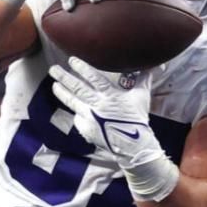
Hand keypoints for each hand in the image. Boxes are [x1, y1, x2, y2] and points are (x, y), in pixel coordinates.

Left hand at [48, 61, 178, 199]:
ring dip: (62, 92)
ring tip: (55, 85)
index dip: (81, 68)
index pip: (93, 78)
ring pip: (72, 102)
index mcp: (110, 95)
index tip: (71, 60)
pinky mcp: (86, 129)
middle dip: (63, 77)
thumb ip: (143, 79)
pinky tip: (75, 109)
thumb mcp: (142, 97)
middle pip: (76, 88)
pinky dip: (77, 113)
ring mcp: (90, 118)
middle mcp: (97, 105)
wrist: (134, 146)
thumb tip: (152, 65)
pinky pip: (78, 118)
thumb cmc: (138, 119)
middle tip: (53, 69)